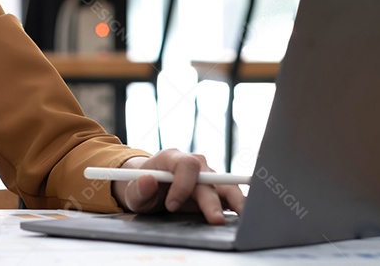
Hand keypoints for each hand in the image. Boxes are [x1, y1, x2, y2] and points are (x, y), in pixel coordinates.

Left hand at [109, 150, 244, 223]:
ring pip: (225, 185)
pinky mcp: (216, 190)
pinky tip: (246, 215)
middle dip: (212, 200)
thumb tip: (147, 180)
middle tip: (214, 220)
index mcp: (172, 158)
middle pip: (209, 178)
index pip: (186, 165)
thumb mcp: (133, 191)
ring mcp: (207, 176)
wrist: (149, 187)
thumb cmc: (142, 187)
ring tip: (244, 215)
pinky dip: (238, 204)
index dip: (182, 185)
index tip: (172, 206)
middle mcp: (194, 164)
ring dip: (235, 200)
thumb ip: (139, 187)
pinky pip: (230, 195)